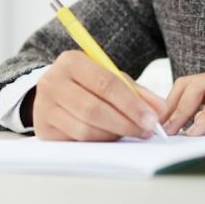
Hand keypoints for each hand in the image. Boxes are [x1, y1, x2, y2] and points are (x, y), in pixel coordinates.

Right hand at [32, 50, 166, 141]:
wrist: (53, 89)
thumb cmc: (87, 82)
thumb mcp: (109, 76)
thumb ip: (135, 91)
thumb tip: (160, 110)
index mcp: (71, 62)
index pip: (105, 83)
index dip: (131, 103)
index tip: (152, 118)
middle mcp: (53, 82)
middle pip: (93, 109)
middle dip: (125, 123)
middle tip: (147, 131)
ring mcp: (45, 107)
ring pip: (85, 129)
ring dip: (114, 135)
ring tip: (132, 133)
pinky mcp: (43, 129)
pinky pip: (77, 141)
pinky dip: (100, 142)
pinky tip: (113, 137)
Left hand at [162, 68, 204, 135]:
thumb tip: (195, 136)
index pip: (189, 87)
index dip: (171, 105)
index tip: (159, 127)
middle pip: (187, 83)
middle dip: (169, 106)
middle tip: (159, 130)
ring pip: (198, 87)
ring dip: (181, 110)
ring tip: (172, 131)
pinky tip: (197, 131)